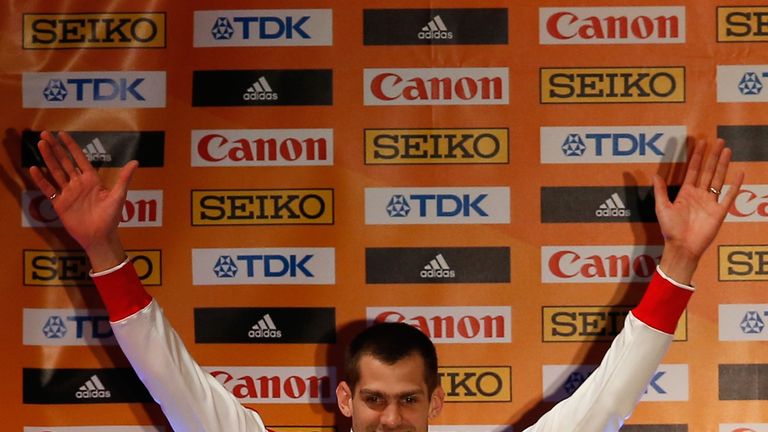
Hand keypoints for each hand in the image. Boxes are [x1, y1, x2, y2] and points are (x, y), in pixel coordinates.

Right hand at [28, 131, 137, 270]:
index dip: (71, 146)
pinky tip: (33, 169)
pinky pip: (48, 189)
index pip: (79, 159)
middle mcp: (78, 184)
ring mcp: (68, 193)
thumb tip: (135, 162)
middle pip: (64, 162)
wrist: (100, 236)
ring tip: (40, 144)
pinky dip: (40, 179)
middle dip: (55, 148)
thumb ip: (124, 178)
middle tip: (45, 133)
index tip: (62, 134)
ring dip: (47, 158)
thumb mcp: (118, 196)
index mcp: (92, 180)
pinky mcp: (59, 204)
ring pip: (55, 172)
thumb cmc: (111, 217)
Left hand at [653, 138, 743, 283]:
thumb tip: (655, 175)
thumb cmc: (671, 230)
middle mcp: (699, 195)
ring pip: (718, 179)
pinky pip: (729, 196)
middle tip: (718, 140)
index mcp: (686, 193)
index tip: (700, 143)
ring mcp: (710, 202)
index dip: (696, 157)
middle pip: (707, 171)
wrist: (682, 247)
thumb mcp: (662, 208)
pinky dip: (735, 185)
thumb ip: (661, 191)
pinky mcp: (720, 212)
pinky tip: (740, 173)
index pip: (692, 170)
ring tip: (727, 150)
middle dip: (712, 156)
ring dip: (723, 165)